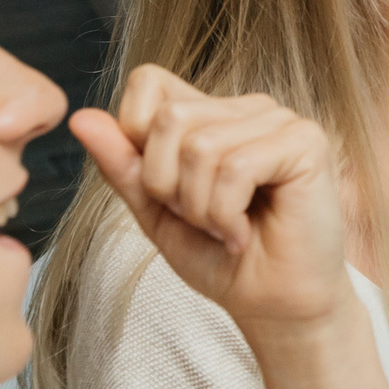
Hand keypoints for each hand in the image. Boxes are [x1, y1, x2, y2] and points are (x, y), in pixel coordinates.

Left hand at [69, 65, 352, 337]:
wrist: (273, 306)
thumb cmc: (221, 261)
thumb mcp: (155, 214)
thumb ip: (123, 166)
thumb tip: (81, 118)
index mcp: (211, 116)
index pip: (149, 82)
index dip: (136, 134)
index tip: (161, 187)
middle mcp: (247, 108)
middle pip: (170, 118)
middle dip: (166, 185)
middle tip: (198, 219)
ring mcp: (280, 121)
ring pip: (200, 146)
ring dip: (200, 207)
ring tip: (224, 227)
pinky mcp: (306, 142)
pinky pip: (237, 167)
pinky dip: (227, 214)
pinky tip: (243, 232)